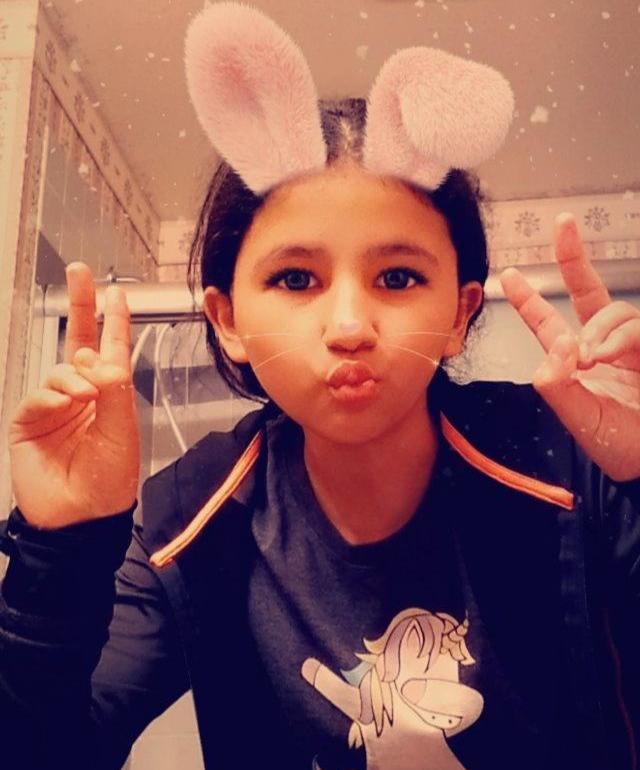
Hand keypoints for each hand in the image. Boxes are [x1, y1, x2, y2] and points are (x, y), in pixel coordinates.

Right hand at [9, 263, 140, 527]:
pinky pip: (38, 394)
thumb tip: (96, 356)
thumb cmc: (108, 478)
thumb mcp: (122, 431)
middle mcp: (82, 394)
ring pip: (60, 369)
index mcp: (110, 395)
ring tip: (85, 395)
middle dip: (82, 305)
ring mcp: (54, 405)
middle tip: (81, 272)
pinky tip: (64, 404)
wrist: (80, 517)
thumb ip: (113, 390)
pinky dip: (52, 395)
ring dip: (74, 376)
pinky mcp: (29, 420)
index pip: (113, 349)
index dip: (115, 320)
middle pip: (80, 341)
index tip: (117, 292)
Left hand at [499, 213, 639, 481]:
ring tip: (593, 360)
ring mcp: (633, 346)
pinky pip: (638, 327)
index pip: (548, 324)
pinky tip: (609, 355)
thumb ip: (558, 386)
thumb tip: (556, 349)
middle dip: (572, 258)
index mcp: (577, 362)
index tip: (508, 274)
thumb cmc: (618, 447)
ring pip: (614, 311)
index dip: (529, 300)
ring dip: (600, 331)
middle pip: (589, 294)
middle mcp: (604, 348)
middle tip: (562, 228)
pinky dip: (622, 337)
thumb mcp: (579, 419)